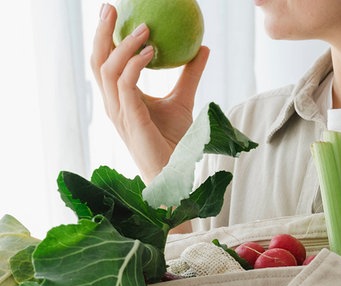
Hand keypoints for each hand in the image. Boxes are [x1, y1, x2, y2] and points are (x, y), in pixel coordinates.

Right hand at [90, 3, 209, 182]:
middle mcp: (114, 103)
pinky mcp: (131, 121)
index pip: (105, 62)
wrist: (175, 172)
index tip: (114, 12)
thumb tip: (203, 48)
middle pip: (97, 61)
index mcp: (121, 97)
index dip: (105, 36)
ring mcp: (120, 113)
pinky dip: (135, 65)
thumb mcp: (183, 99)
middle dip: (101, 32)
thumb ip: (189, 74)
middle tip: (111, 7)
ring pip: (108, 70)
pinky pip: (126, 86)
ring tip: (144, 29)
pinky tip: (151, 52)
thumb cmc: (174, 141)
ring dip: (123, 45)